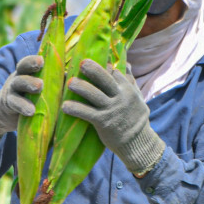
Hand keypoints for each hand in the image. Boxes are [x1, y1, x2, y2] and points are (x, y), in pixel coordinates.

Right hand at [0, 55, 43, 139]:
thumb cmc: (27, 100)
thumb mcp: (34, 90)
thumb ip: (50, 85)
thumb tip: (72, 77)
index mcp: (25, 72)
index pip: (28, 62)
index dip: (33, 58)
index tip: (43, 58)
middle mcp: (16, 79)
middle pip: (22, 69)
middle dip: (31, 66)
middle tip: (41, 65)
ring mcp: (11, 91)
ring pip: (18, 84)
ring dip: (29, 84)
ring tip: (39, 87)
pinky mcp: (8, 105)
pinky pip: (15, 104)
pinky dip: (23, 106)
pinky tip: (31, 111)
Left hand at [62, 60, 165, 175]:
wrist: (138, 142)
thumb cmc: (136, 118)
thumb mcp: (138, 97)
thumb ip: (130, 80)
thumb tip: (125, 62)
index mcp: (128, 89)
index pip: (114, 72)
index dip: (102, 65)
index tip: (90, 61)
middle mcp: (120, 97)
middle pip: (105, 79)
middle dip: (93, 69)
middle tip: (82, 63)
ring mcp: (111, 109)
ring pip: (94, 94)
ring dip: (81, 87)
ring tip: (69, 82)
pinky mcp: (103, 122)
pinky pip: (87, 113)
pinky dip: (75, 109)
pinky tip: (65, 106)